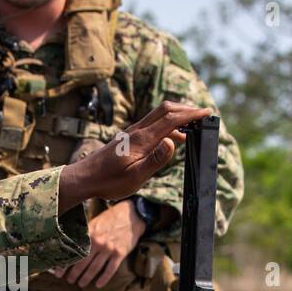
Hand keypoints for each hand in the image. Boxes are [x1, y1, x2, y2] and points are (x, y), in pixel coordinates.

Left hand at [53, 200, 146, 288]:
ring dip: (86, 278)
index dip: (65, 264)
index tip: (59, 273)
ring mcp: (109, 249)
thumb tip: (69, 246)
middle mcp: (98, 242)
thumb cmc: (110, 219)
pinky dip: (104, 279)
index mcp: (89, 234)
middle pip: (82, 263)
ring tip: (80, 284)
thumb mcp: (94, 223)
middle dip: (74, 274)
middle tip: (70, 280)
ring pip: (94, 268)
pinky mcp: (120, 253)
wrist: (132, 216)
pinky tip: (98, 285)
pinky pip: (110, 269)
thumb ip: (84, 235)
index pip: (73, 253)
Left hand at [57, 102, 212, 211]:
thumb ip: (155, 159)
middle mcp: (137, 131)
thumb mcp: (135, 176)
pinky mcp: (129, 138)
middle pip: (166, 110)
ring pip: (159, 116)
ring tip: (193, 127)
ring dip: (178, 117)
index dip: (191, 114)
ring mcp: (132, 133)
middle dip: (186, 109)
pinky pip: (152, 125)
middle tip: (203, 114)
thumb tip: (173, 142)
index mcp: (142, 139)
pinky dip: (167, 126)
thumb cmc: (108, 181)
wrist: (84, 178)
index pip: (171, 119)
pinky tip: (173, 140)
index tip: (207, 112)